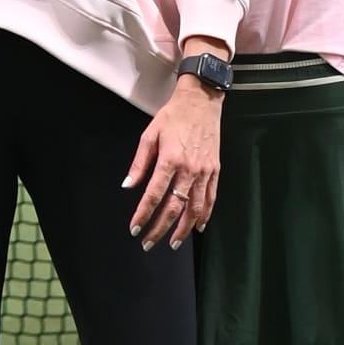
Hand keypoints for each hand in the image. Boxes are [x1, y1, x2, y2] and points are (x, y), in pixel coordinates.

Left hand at [125, 68, 224, 244]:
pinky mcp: (215, 170)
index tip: (134, 228)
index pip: (153, 195)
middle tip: (148, 243)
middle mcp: (189, 169)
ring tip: (172, 242)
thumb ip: (139, 163)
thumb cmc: (172, 116)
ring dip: (183, 229)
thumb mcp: (149, 135)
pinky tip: (198, 226)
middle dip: (160, 229)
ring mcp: (204, 171)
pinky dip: (205, 215)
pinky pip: (211, 198)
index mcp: (169, 160)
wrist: (201, 101)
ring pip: (195, 208)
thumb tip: (128, 186)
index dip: (143, 215)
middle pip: (174, 208)